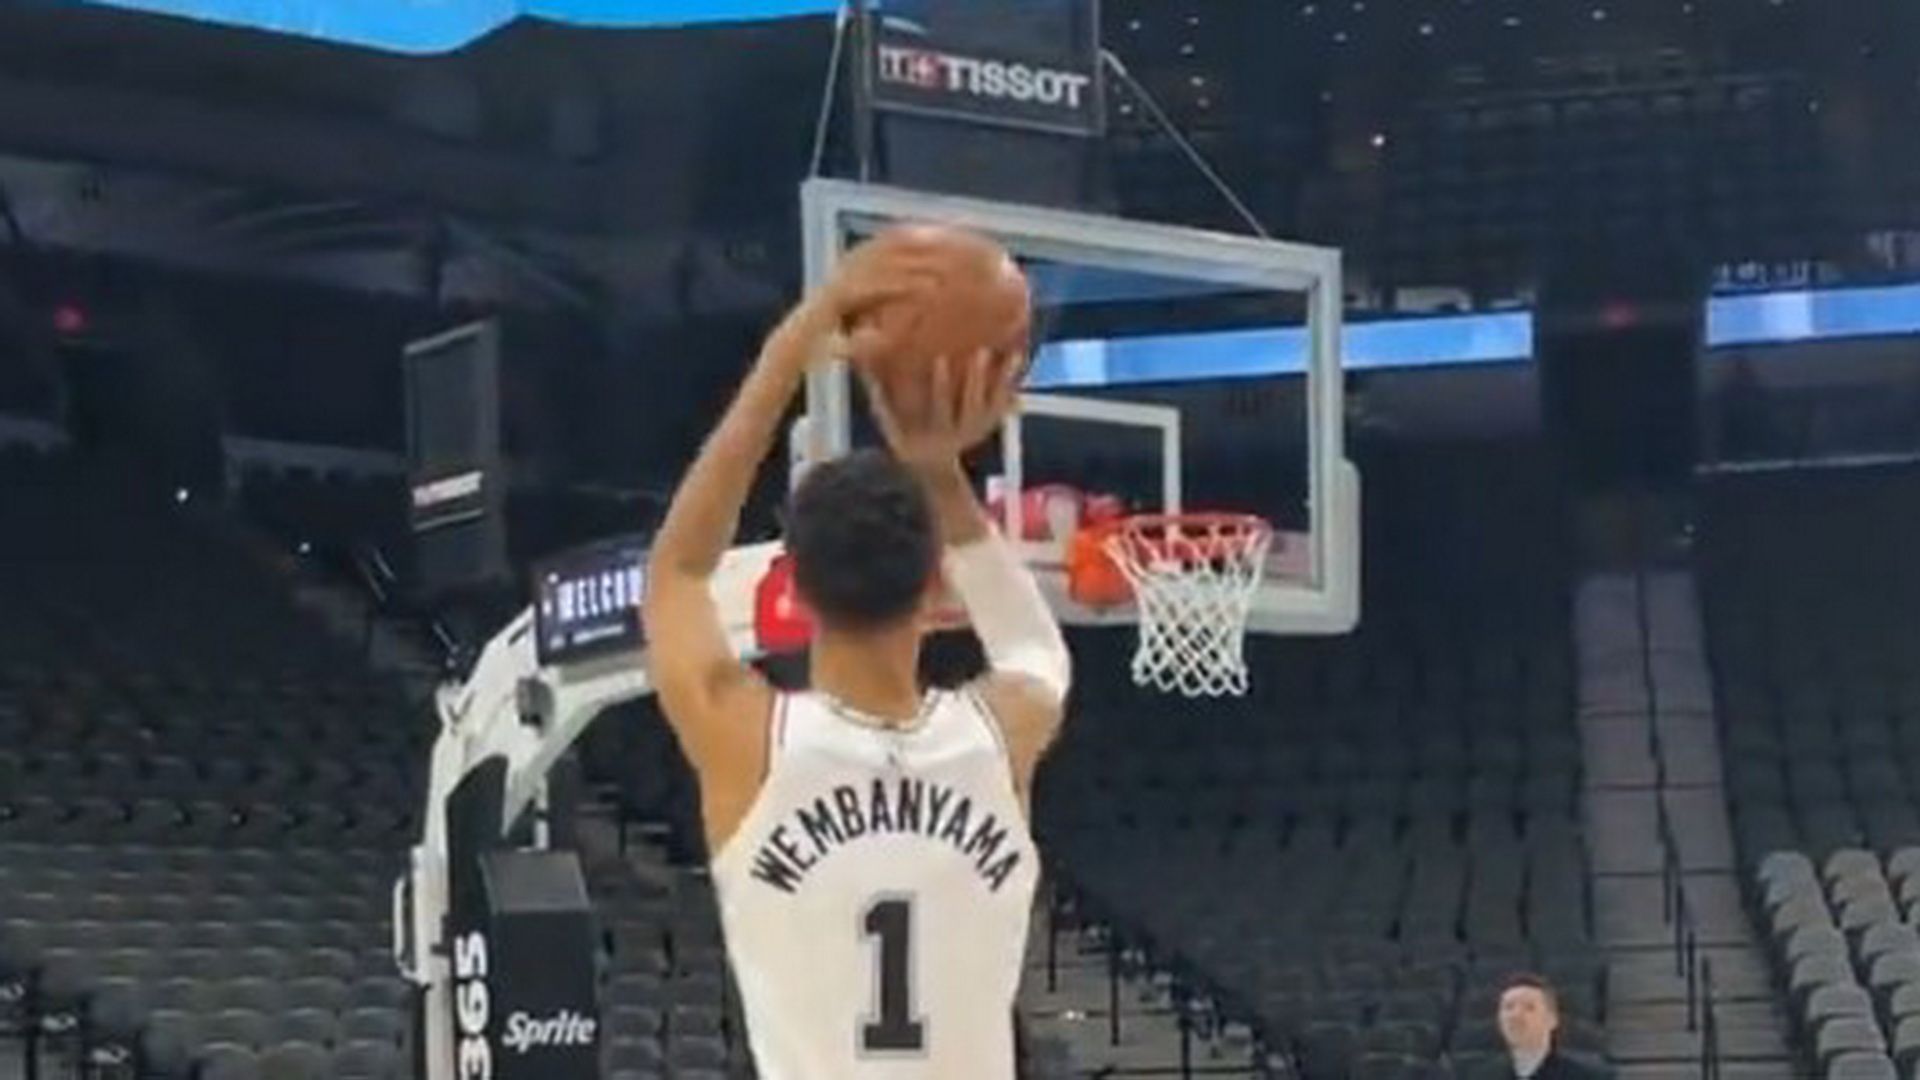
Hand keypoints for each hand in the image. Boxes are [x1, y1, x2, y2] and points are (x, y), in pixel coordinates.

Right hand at [864, 349, 1025, 469]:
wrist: (932, 470)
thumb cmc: (906, 440)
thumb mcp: (889, 426)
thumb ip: (879, 398)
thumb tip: (862, 366)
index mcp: (935, 433)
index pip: (940, 408)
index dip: (942, 385)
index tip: (941, 359)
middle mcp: (960, 433)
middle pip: (972, 405)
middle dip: (977, 379)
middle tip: (981, 351)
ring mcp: (978, 430)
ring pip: (993, 404)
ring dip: (1000, 379)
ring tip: (1006, 352)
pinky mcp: (989, 425)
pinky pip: (1005, 403)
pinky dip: (1012, 382)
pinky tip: (1018, 357)